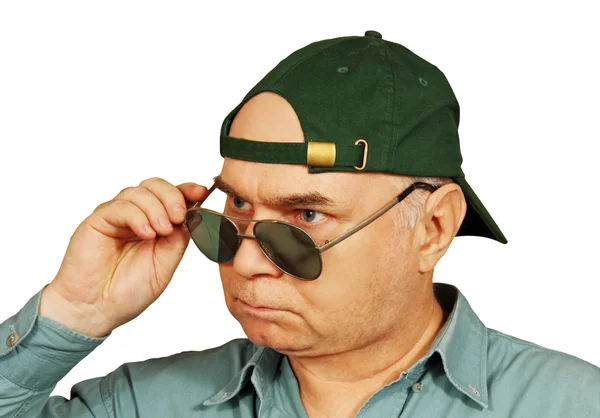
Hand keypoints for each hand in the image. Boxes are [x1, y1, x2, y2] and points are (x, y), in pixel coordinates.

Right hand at [39, 177, 207, 336]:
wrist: (96, 309)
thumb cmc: (127, 292)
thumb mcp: (165, 264)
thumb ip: (178, 239)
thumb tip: (193, 216)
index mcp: (156, 225)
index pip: (173, 197)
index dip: (188, 190)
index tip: (201, 193)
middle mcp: (136, 216)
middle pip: (155, 186)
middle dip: (172, 196)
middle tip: (179, 216)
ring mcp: (117, 217)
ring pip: (138, 192)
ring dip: (156, 208)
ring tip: (161, 231)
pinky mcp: (99, 220)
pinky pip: (120, 206)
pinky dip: (137, 216)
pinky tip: (145, 233)